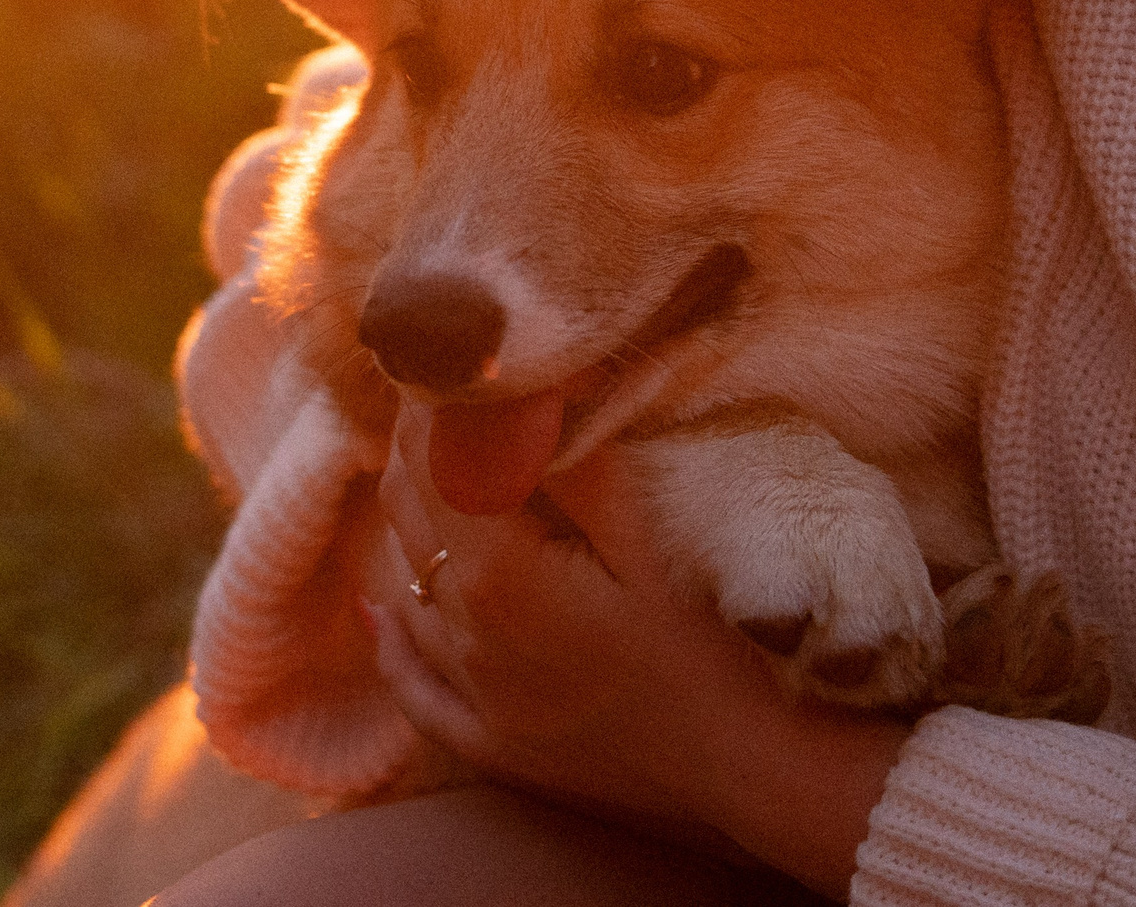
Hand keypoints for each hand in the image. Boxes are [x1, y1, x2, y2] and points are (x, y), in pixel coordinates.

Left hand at [368, 403, 907, 898]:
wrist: (754, 775)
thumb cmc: (718, 655)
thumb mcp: (654, 544)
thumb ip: (580, 467)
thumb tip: (532, 390)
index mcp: (503, 577)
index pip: (434, 461)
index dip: (432, 400)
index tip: (449, 359)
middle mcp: (465, 637)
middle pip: (409, 515)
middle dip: (417, 447)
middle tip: (445, 399)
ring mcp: (472, 700)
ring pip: (404, 585)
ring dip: (412, 521)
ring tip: (437, 470)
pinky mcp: (490, 746)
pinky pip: (413, 685)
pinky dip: (393, 637)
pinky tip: (381, 608)